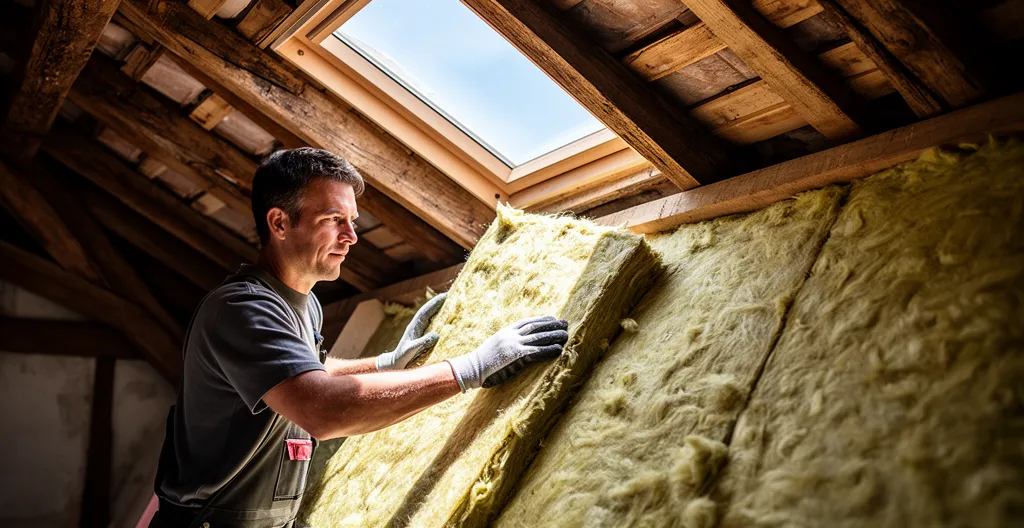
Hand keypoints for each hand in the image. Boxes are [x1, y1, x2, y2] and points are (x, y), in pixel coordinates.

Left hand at [376, 293, 446, 370]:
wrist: (395, 363)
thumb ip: (422, 343)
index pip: (425, 312)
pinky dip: (437, 318)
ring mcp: (418, 330)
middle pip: (427, 311)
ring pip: (428, 316)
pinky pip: (430, 323)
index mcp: (413, 327)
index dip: (434, 303)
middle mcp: (416, 326)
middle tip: (449, 295)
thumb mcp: (411, 350)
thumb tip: (436, 335)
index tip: (444, 296)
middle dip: (437, 303)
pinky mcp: (420, 335)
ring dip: (437, 309)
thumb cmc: (402, 357)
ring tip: (448, 303)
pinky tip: (444, 318)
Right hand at [445, 315, 568, 391]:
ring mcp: (513, 343)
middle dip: (551, 324)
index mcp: (505, 331)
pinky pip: (536, 350)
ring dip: (553, 335)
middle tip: (565, 323)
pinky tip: (558, 349)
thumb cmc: (482, 361)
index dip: (541, 319)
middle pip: (535, 326)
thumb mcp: (494, 346)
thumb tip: (515, 345)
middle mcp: (510, 334)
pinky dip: (548, 349)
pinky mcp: (515, 354)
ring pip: (538, 336)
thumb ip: (506, 342)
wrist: (472, 366)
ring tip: (566, 334)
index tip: (552, 318)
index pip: (527, 321)